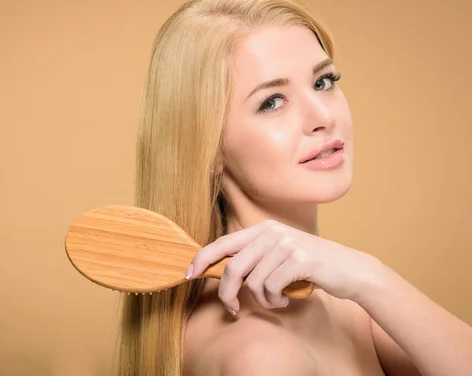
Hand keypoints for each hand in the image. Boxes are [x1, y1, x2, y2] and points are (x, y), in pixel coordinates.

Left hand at [186, 219, 380, 313]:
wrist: (350, 270)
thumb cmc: (310, 267)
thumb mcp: (278, 256)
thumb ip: (254, 259)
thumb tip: (222, 275)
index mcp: (263, 229)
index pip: (223, 243)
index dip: (202, 259)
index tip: (188, 274)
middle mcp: (272, 232)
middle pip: (233, 267)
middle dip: (227, 293)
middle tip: (231, 309)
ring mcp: (286, 243)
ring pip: (253, 282)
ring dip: (261, 300)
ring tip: (275, 300)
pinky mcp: (300, 259)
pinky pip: (271, 288)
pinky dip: (275, 300)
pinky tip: (286, 299)